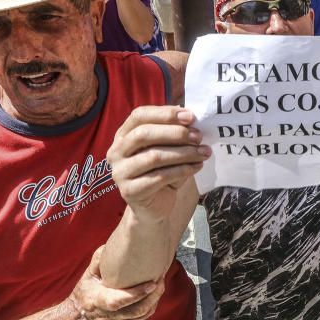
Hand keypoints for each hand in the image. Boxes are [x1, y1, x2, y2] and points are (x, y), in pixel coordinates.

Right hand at [57, 247, 165, 319]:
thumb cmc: (83, 293)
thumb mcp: (88, 275)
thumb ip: (100, 260)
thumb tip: (115, 242)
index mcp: (98, 302)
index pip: (120, 301)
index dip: (138, 293)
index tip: (153, 282)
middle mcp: (107, 318)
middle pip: (137, 310)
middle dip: (153, 296)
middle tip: (161, 280)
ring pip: (142, 316)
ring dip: (154, 300)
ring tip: (160, 285)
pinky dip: (148, 307)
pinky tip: (152, 296)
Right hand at [107, 106, 209, 223]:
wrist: (154, 206)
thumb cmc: (161, 171)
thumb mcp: (167, 148)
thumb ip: (174, 133)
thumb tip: (191, 119)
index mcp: (123, 135)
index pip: (139, 115)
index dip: (165, 113)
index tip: (191, 117)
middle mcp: (116, 152)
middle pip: (144, 134)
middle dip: (175, 133)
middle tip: (198, 137)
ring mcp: (120, 172)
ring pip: (154, 156)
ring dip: (184, 153)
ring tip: (203, 153)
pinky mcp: (129, 191)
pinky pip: (159, 177)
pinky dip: (182, 170)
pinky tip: (196, 167)